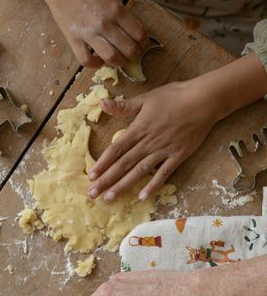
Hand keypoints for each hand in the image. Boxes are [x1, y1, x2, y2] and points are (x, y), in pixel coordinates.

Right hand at [35, 0, 146, 66]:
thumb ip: (119, 12)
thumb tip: (129, 29)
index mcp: (116, 9)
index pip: (138, 33)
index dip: (143, 42)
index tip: (141, 43)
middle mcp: (105, 23)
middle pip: (128, 49)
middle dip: (134, 54)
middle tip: (132, 54)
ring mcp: (89, 33)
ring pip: (111, 57)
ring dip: (118, 62)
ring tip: (118, 60)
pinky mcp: (74, 39)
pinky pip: (86, 60)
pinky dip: (95, 64)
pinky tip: (98, 60)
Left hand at [87, 80, 218, 201]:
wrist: (203, 100)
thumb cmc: (174, 96)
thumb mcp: (146, 98)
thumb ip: (123, 106)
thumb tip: (101, 102)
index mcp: (139, 128)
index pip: (116, 149)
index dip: (102, 163)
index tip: (91, 176)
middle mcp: (148, 142)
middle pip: (123, 164)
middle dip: (106, 180)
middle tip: (92, 194)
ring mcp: (163, 151)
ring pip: (139, 172)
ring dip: (123, 186)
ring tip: (110, 198)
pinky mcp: (177, 156)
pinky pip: (163, 174)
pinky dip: (153, 186)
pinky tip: (142, 197)